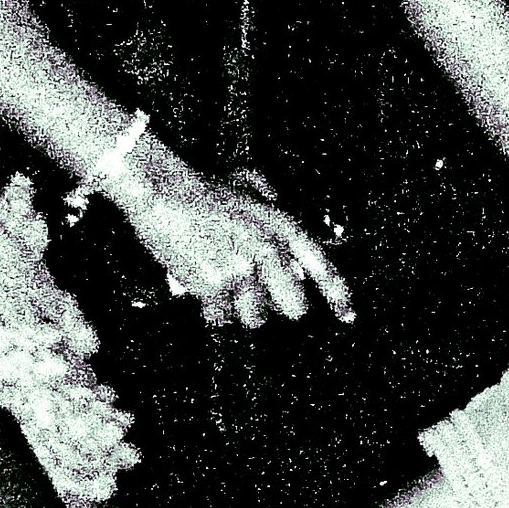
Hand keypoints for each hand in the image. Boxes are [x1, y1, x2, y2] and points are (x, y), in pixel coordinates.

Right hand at [113, 152, 355, 329]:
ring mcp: (241, 271)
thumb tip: (288, 240)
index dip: (338, 296)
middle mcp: (267, 250)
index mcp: (281, 225)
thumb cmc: (201, 190)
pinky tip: (201, 286)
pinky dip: (210, 310)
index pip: (321, 267)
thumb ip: (275, 211)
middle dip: (277, 307)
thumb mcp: (252, 189)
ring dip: (239, 309)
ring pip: (255, 317)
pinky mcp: (214, 286)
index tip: (346, 316)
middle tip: (257, 296)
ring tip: (222, 284)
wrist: (162, 190)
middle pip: (293, 307)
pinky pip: (220, 318)